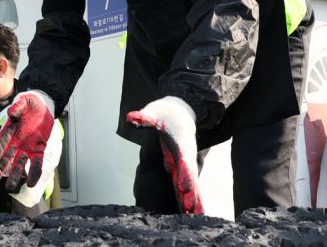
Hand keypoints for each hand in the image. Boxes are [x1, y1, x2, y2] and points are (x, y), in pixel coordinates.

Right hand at [0, 91, 53, 191]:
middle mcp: (16, 141)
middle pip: (6, 157)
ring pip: (19, 164)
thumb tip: (11, 113)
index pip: (1, 142)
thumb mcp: (24, 101)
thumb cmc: (30, 104)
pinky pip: (36, 163)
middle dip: (0, 169)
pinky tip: (31, 183)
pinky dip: (34, 173)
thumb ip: (18, 107)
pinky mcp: (38, 150)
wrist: (44, 107)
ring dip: (14, 175)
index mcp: (10, 130)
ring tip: (9, 188)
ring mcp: (27, 147)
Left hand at [126, 96, 203, 214]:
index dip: (185, 173)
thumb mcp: (154, 111)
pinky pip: (183, 183)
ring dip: (192, 199)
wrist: (180, 110)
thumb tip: (132, 118)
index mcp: (180, 143)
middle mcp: (184, 155)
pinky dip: (186, 196)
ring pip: (188, 183)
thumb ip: (144, 117)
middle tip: (192, 210)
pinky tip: (188, 210)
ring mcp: (182, 162)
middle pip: (189, 176)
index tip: (185, 187)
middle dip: (191, 193)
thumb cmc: (166, 111)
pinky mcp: (178, 166)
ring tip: (195, 216)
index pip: (183, 160)